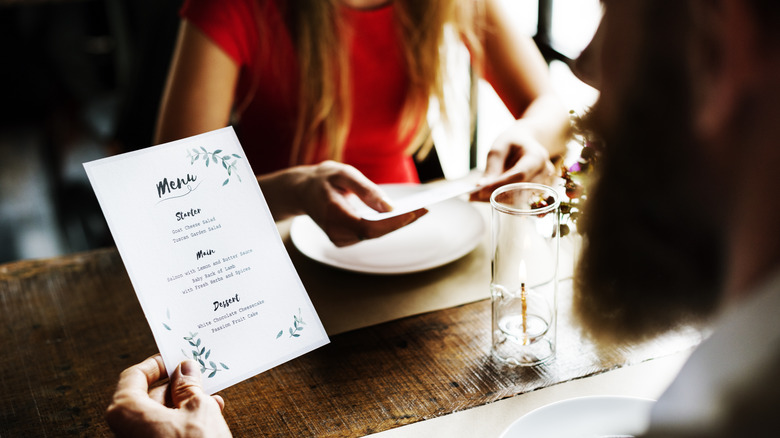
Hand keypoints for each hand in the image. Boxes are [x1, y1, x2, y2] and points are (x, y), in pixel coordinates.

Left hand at [105, 355, 231, 437]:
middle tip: (199, 376)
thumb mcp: (198, 408)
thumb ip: (189, 385)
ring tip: (211, 398)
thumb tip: (185, 369)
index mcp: (127, 411)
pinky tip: (207, 418)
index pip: (134, 376)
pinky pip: (161, 432)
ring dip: (183, 404)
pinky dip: (181, 423)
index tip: (176, 358)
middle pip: (146, 396)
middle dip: (176, 386)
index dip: (157, 364)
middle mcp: (125, 430)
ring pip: (157, 416)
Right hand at [295, 161, 426, 246]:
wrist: (302, 191)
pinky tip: (402, 214)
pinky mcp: (344, 240)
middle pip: (376, 233)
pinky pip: (371, 233)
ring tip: (420, 209)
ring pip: (375, 234)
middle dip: (402, 221)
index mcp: (333, 215)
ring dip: (397, 223)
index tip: (415, 212)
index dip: (393, 222)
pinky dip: (387, 224)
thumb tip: (390, 207)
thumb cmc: (324, 179)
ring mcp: (339, 239)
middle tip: (426, 208)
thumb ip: (366, 190)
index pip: (369, 227)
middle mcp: (335, 233)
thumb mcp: (343, 174)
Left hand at [470, 124, 555, 201]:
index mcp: (537, 156)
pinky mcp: (535, 192)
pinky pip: (517, 199)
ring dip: (496, 199)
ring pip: (518, 199)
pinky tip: (486, 196)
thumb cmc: (512, 142)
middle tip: (472, 196)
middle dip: (495, 194)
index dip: (500, 184)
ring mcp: (542, 183)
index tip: (480, 190)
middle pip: (519, 190)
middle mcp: (544, 172)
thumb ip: (492, 167)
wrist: (527, 142)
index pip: (519, 175)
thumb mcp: (499, 147)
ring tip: (475, 196)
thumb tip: (481, 186)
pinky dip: (500, 199)